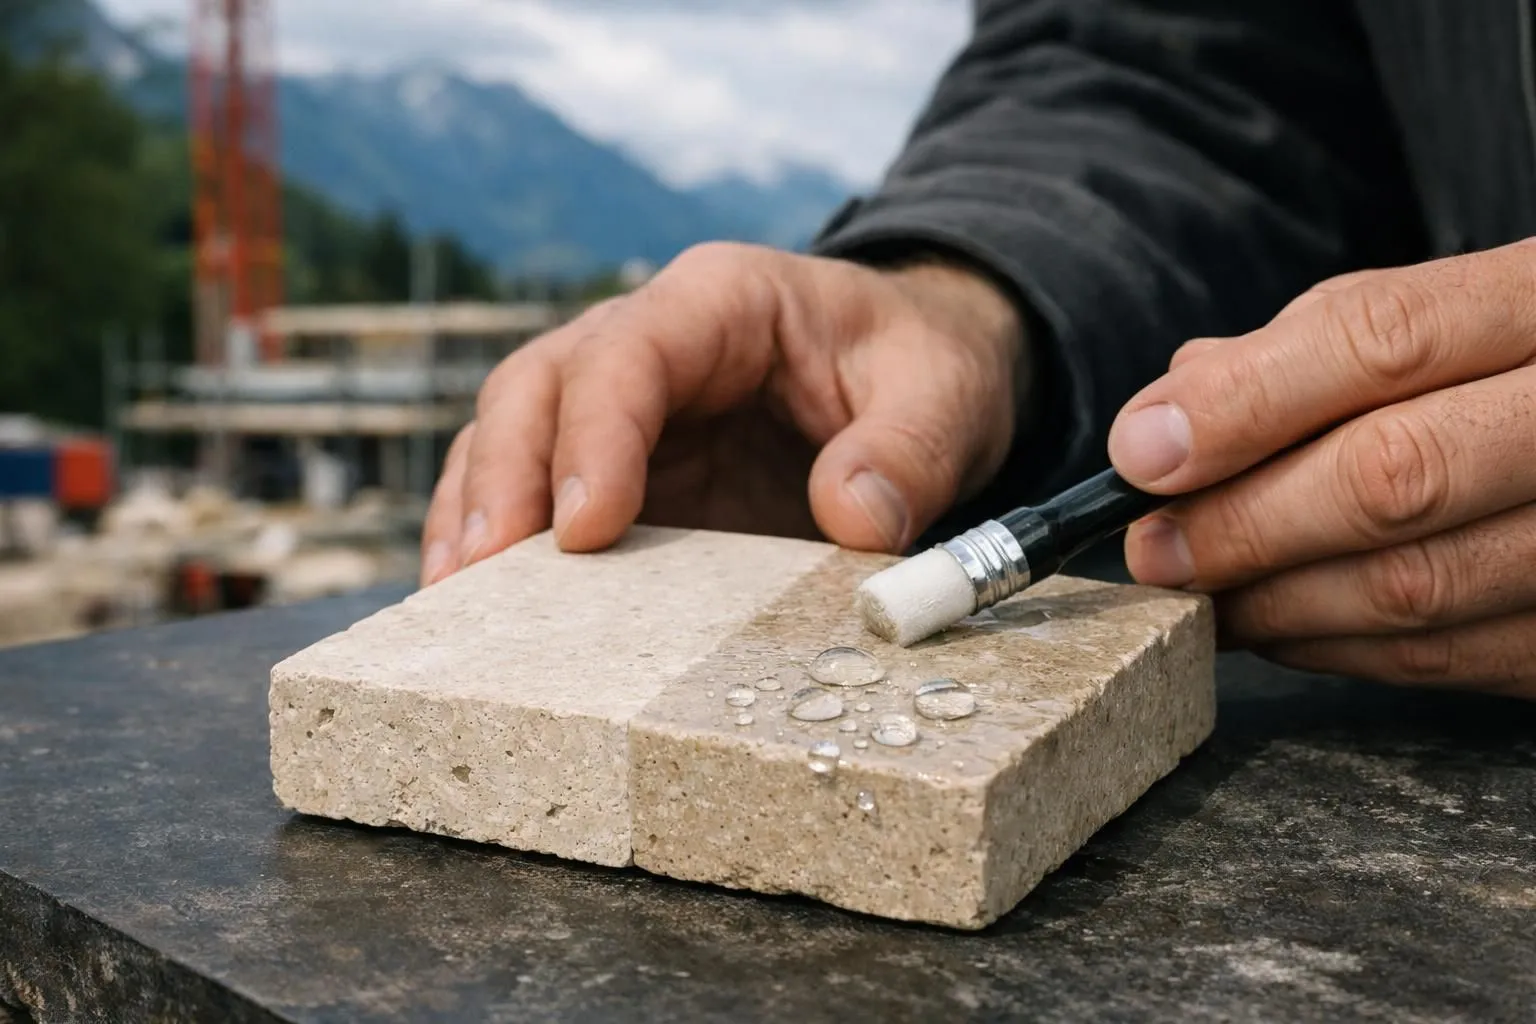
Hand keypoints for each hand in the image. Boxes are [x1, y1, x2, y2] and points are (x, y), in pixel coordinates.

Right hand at [420, 243, 1024, 585]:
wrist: (915, 373)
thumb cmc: (923, 367)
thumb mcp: (946, 393)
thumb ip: (910, 450)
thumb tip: (852, 520)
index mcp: (721, 303)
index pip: (627, 352)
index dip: (594, 434)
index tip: (588, 528)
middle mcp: (651, 345)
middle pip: (537, 389)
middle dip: (501, 480)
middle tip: (481, 579)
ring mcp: (622, 410)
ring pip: (510, 439)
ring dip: (476, 518)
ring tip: (455, 610)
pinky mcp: (622, 473)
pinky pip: (535, 498)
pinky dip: (500, 548)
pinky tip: (482, 617)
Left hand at [1108, 240, 1535, 698]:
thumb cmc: (1527, 363)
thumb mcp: (1459, 310)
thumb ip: (1322, 345)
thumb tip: (1172, 415)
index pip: (1381, 340)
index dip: (1243, 403)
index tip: (1141, 453)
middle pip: (1393, 475)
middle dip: (1243, 523)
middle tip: (1154, 550)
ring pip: (1417, 586)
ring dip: (1277, 603)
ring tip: (1202, 595)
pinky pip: (1453, 658)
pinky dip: (1341, 649)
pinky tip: (1283, 625)